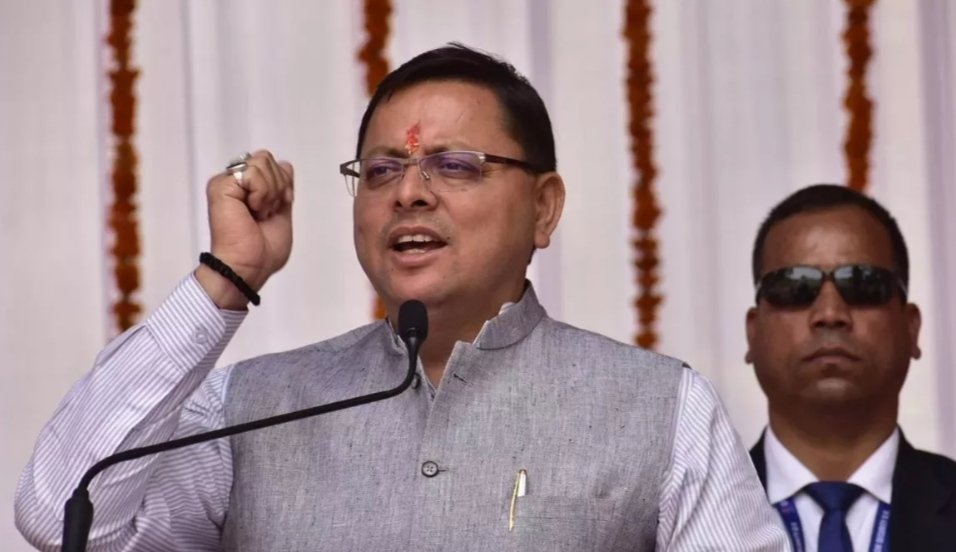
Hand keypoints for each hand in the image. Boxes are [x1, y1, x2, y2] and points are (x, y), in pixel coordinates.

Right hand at [196, 150, 293, 308]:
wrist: (249, 267)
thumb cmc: (263, 251)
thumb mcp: (282, 213)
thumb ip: (282, 188)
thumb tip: (285, 164)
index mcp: (248, 188)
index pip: (274, 165)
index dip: (284, 183)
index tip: (279, 207)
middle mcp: (235, 182)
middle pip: (267, 158)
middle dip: (277, 186)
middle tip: (265, 213)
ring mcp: (225, 182)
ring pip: (261, 162)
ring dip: (269, 192)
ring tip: (258, 213)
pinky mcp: (220, 186)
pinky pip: (252, 173)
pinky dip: (261, 194)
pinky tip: (252, 211)